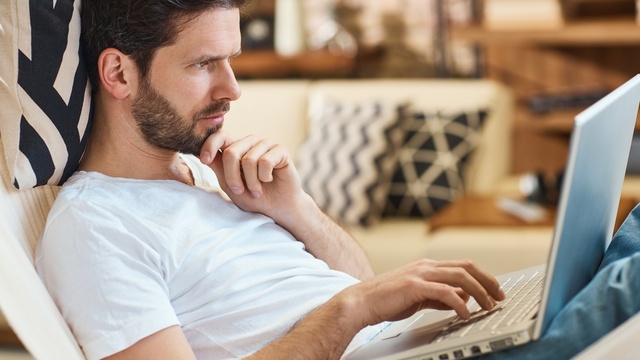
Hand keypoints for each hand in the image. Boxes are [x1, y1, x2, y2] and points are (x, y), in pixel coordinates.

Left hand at [199, 130, 305, 220]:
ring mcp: (266, 145)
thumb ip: (218, 167)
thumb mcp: (229, 185)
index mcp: (236, 148)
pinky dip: (265, 177)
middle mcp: (250, 143)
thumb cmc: (254, 197)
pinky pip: (265, 161)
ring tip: (257, 190)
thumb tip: (200, 153)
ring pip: (248, 160)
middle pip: (231, 152)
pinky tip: (270, 180)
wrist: (277, 209)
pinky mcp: (280, 150)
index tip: (204, 160)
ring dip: (251, 181)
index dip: (210, 145)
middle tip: (240, 190)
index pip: (220, 136)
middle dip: (233, 177)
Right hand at [336, 259, 505, 327]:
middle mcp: (426, 266)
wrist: (360, 302)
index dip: (483, 277)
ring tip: (488, 306)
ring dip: (479, 292)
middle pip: (467, 267)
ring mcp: (420, 274)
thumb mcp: (418, 297)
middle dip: (487, 281)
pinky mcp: (414, 286)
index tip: (496, 290)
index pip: (463, 265)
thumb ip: (439, 296)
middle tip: (500, 297)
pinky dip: (460, 303)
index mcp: (427, 266)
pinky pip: (445, 292)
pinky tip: (465, 314)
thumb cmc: (386, 300)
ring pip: (460, 277)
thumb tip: (461, 299)